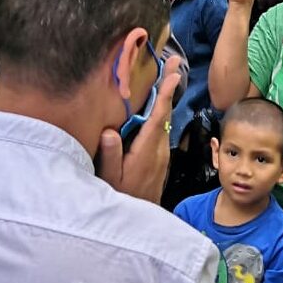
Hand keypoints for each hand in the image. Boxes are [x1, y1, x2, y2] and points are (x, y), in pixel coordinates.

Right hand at [97, 54, 180, 202]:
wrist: (139, 221)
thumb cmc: (122, 198)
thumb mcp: (110, 179)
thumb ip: (110, 155)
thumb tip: (109, 131)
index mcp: (146, 150)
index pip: (158, 117)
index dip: (165, 94)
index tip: (173, 75)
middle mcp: (158, 149)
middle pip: (166, 112)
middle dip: (169, 86)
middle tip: (174, 61)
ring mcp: (161, 153)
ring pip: (165, 119)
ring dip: (166, 97)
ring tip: (167, 74)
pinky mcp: (159, 157)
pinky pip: (161, 128)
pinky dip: (161, 111)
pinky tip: (156, 103)